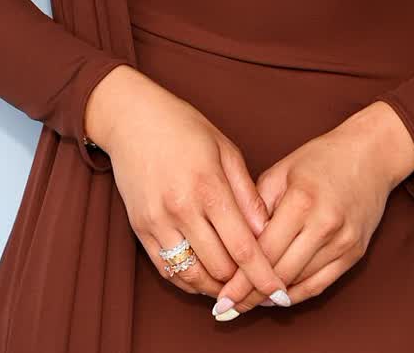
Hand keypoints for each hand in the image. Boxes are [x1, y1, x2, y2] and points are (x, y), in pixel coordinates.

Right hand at [84, 66, 292, 311]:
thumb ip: (248, 195)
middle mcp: (181, 209)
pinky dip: (190, 281)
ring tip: (235, 287)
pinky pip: (167, 270)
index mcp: (209, 187)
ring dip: (217, 287)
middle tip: (260, 287)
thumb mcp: (226, 151)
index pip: (243, 247)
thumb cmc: (185, 129)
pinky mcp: (140, 229)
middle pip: (220, 267)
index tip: (281, 294)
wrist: (132, 119)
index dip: (264, 276)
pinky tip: (206, 278)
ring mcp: (157, 221)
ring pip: (193, 276)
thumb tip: (268, 233)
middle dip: (244, 283)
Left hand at [207, 101, 413, 318]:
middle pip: (280, 272)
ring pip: (299, 282)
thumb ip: (256, 206)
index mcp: (301, 201)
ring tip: (248, 303)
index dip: (240, 278)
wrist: (371, 154)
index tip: (221, 296)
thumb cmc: (320, 159)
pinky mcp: (355, 253)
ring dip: (272, 298)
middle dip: (251, 294)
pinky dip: (297, 294)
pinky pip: (321, 284)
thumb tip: (234, 243)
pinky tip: (278, 298)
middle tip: (228, 308)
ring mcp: (343, 241)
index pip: (264, 251)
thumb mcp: (281, 171)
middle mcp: (324, 224)